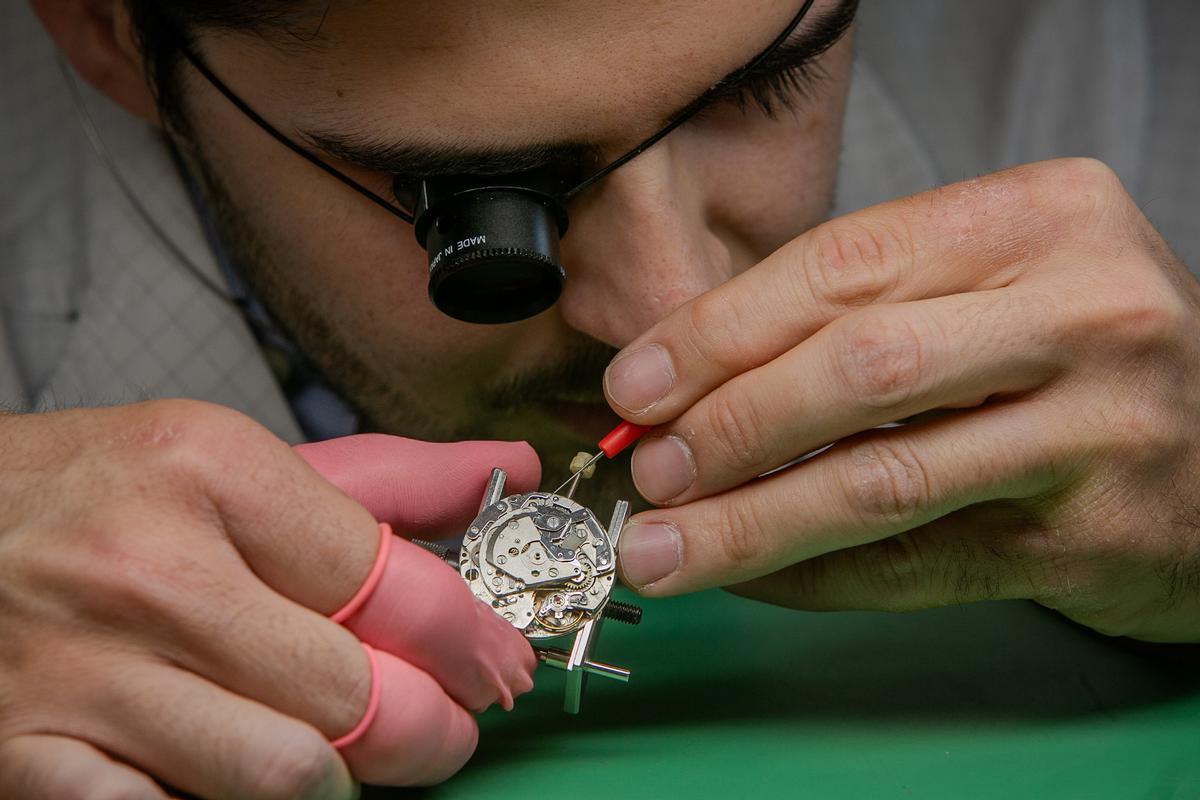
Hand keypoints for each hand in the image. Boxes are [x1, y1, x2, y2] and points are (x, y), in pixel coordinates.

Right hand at [0, 401, 539, 796]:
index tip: (499, 664)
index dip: (472, 641)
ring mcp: (83, 675)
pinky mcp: (31, 758)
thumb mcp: (236, 457)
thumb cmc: (100, 490)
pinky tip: (244, 778)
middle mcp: (150, 572)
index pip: (393, 585)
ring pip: (284, 776)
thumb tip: (510, 470)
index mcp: (213, 475)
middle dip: (430, 728)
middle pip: (353, 693)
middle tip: (447, 725)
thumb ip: (386, 476)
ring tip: (349, 752)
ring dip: (342, 779)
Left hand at [606, 158, 1199, 642]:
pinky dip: (815, 574)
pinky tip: (753, 574)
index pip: (844, 263)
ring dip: (750, 521)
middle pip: (859, 366)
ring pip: (883, 479)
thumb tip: (688, 378)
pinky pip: (916, 563)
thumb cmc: (1082, 354)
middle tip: (648, 468)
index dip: (720, 330)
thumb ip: (862, 309)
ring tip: (666, 546)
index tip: (638, 382)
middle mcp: (1084, 313)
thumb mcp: (993, 282)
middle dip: (727, 424)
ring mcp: (1100, 431)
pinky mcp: (1092, 539)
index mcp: (1042, 218)